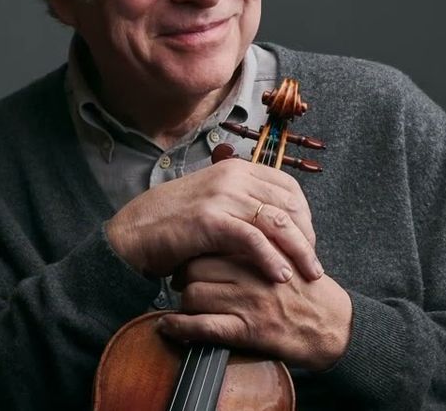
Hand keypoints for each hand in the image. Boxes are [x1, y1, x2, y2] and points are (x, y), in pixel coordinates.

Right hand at [105, 158, 321, 281]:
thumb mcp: (210, 202)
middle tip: (311, 263)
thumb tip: (274, 220)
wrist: (133, 233)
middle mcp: (232, 176)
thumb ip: (239, 203)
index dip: (305, 215)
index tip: (307, 240)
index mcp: (234, 168)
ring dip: (298, 251)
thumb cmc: (171, 223)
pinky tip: (280, 276)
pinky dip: (271, 259)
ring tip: (308, 274)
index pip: (288, 186)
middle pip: (289, 204)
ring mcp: (221, 195)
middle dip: (306, 236)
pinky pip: (254, 239)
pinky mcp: (211, 219)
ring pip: (278, 221)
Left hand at [160, 255, 351, 370]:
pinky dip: (181, 328)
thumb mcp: (288, 255)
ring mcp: (250, 303)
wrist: (335, 327)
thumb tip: (226, 231)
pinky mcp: (249, 331)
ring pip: (196, 294)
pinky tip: (169, 327)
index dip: (196, 249)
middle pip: (198, 266)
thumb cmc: (309, 292)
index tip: (190, 254)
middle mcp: (254, 274)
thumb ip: (260, 241)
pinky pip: (204, 327)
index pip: (214, 241)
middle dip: (184, 275)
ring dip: (183, 302)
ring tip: (183, 304)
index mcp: (263, 251)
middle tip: (181, 280)